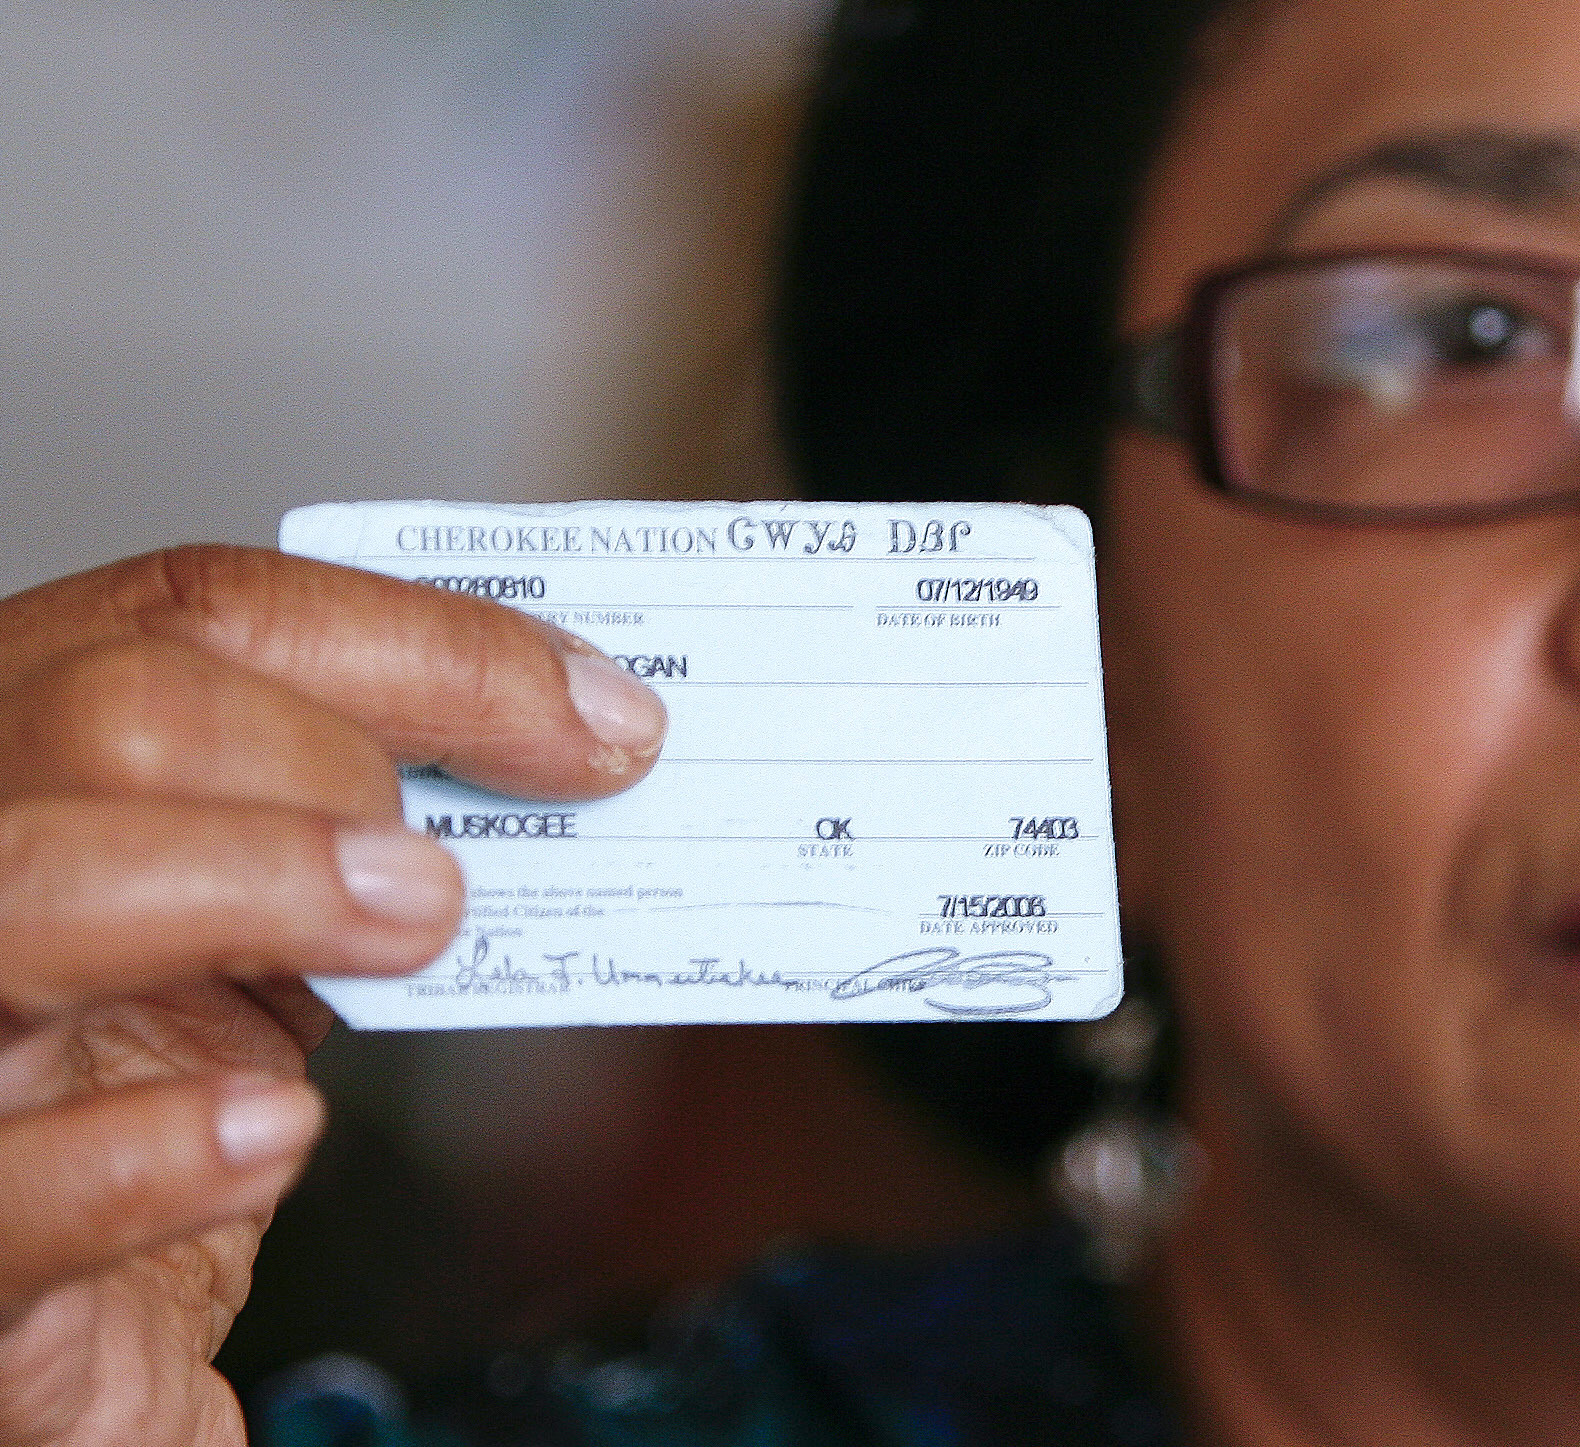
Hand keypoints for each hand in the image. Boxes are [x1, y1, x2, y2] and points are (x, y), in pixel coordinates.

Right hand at [0, 546, 664, 1445]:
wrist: (59, 1312)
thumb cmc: (146, 1079)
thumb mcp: (249, 919)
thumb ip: (350, 828)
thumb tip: (580, 750)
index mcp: (34, 744)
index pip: (203, 611)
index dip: (428, 646)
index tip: (606, 721)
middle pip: (117, 711)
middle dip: (336, 766)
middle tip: (457, 875)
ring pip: (29, 886)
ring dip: (266, 887)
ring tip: (414, 935)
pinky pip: (7, 1175)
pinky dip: (159, 1150)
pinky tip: (277, 1134)